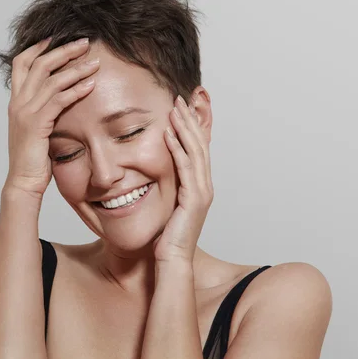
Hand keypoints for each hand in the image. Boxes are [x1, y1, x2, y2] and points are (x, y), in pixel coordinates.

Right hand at [5, 37, 99, 197]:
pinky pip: (58, 100)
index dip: (38, 48)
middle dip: (63, 51)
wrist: (24, 182)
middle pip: (39, 64)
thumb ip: (43, 112)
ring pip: (51, 80)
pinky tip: (90, 85)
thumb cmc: (33, 159)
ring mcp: (25, 112)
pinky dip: (75, 90)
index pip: (22, 63)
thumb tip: (58, 101)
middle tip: (84, 43)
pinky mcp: (36, 124)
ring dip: (75, 68)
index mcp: (16, 101)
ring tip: (95, 62)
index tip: (56, 38)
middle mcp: (18, 103)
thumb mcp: (36, 129)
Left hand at [153, 95, 213, 262]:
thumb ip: (167, 187)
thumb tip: (153, 173)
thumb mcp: (167, 205)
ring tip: (175, 108)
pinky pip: (185, 168)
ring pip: (196, 151)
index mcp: (198, 185)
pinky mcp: (194, 199)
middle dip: (191, 119)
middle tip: (181, 98)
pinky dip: (177, 148)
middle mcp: (204, 185)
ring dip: (185, 127)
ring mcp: (202, 191)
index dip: (192, 126)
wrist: (173, 260)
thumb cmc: (167, 236)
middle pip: (200, 144)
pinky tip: (168, 134)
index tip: (183, 107)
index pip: (198, 148)